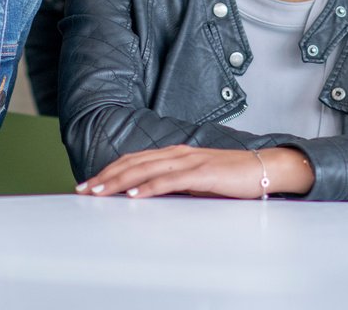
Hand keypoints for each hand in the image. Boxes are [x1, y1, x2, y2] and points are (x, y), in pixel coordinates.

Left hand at [75, 145, 313, 199]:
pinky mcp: (203, 173)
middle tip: (83, 190)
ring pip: (146, 170)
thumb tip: (148, 195)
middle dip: (105, 177)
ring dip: (119, 182)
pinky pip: (170, 180)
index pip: (134, 160)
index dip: (110, 171)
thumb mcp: (195, 180)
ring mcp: (190, 161)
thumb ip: (173, 183)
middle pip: (133, 163)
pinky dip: (149, 187)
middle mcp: (178, 153)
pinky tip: (134, 194)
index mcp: (176, 153)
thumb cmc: (230, 177)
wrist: (264, 169)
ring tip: (99, 193)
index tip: (89, 184)